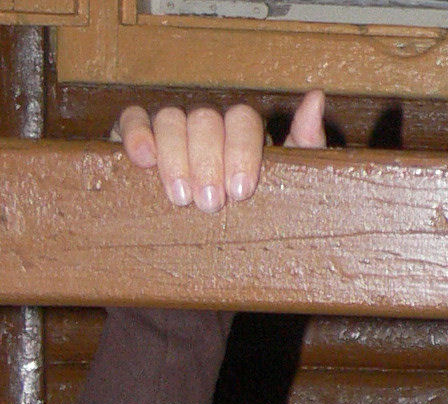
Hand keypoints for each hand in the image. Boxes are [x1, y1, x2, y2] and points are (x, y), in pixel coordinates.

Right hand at [112, 88, 325, 211]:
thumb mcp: (295, 186)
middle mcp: (208, 126)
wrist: (229, 261)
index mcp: (244, 133)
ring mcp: (174, 132)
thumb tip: (316, 99)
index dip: (239, 150)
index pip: (241, 119)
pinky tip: (143, 160)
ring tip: (182, 198)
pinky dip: (135, 133)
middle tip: (210, 203)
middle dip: (206, 161)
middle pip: (204, 119)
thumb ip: (306, 144)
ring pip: (170, 119)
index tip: (240, 191)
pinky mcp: (141, 142)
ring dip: (174, 156)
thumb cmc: (265, 217)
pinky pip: (131, 121)